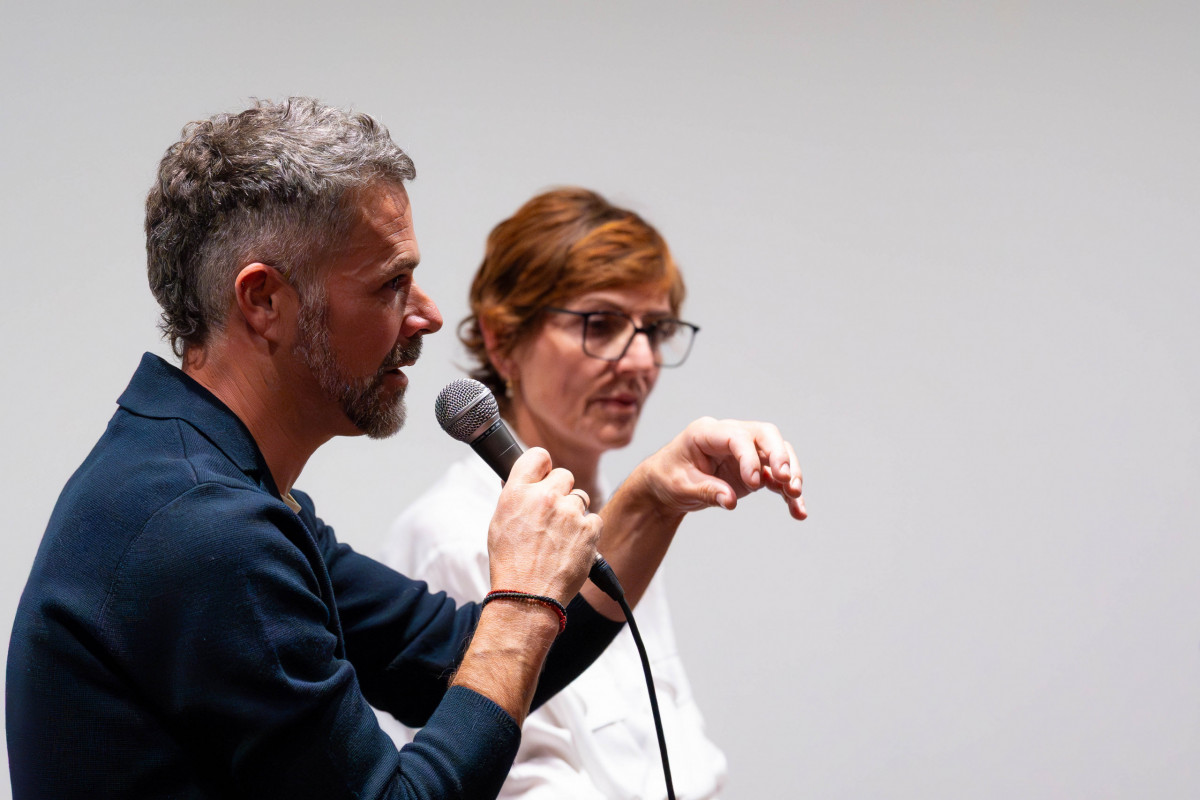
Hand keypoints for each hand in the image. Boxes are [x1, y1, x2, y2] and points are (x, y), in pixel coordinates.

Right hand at [486, 447, 602, 602]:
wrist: (528, 597)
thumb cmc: (510, 565)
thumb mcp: (499, 524)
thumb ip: (515, 498)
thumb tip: (524, 483)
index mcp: (517, 493)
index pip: (537, 456)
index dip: (543, 465)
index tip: (545, 474)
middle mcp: (544, 497)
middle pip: (565, 475)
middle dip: (561, 491)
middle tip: (554, 514)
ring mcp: (569, 512)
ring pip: (581, 498)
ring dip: (574, 514)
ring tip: (560, 538)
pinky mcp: (589, 529)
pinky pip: (594, 519)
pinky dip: (587, 532)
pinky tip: (573, 547)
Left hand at [634, 417, 806, 519]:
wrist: (665, 486)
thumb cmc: (668, 479)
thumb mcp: (680, 486)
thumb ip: (704, 491)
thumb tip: (729, 501)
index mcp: (706, 433)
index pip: (736, 437)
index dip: (749, 457)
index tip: (754, 483)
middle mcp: (730, 436)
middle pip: (764, 434)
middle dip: (779, 455)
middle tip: (786, 479)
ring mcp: (745, 451)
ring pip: (777, 453)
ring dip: (791, 473)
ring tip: (795, 495)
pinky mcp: (754, 469)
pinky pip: (776, 477)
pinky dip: (787, 493)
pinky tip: (798, 512)